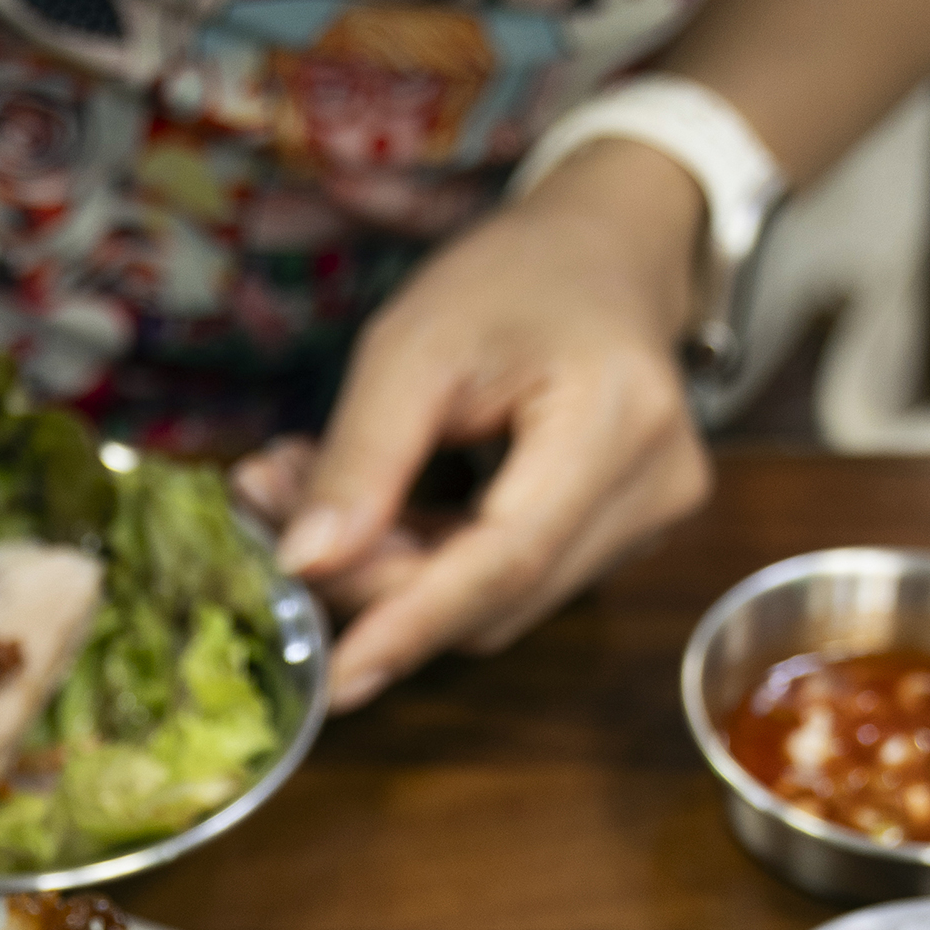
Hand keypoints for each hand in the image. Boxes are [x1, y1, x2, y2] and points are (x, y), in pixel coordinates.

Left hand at [240, 140, 714, 712]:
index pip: (505, 560)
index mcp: (618, 422)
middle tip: (274, 513)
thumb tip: (303, 567)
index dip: (410, 623)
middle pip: (494, 597)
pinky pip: (512, 583)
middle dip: (377, 581)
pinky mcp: (626, 537)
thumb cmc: (515, 278)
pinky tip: (378, 514)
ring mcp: (651, 522)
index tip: (329, 679)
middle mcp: (655, 488)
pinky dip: (433, 563)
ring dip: (397, 573)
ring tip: (317, 499)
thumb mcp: (414, 341)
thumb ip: (360, 457)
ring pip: (496, 603)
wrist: (609, 250)